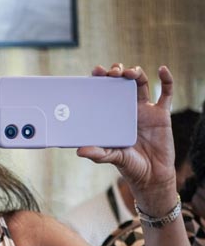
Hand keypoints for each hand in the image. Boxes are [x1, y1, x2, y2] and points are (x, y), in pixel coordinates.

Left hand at [77, 63, 175, 207]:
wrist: (151, 176)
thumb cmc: (129, 166)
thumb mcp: (111, 157)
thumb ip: (97, 153)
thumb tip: (79, 150)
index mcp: (112, 116)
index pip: (104, 93)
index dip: (100, 80)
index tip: (95, 72)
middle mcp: (127, 109)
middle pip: (121, 83)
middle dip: (116, 72)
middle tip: (111, 73)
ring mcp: (145, 110)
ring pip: (140, 83)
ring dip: (135, 73)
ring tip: (129, 73)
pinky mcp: (161, 114)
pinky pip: (166, 93)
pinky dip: (166, 79)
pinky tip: (162, 70)